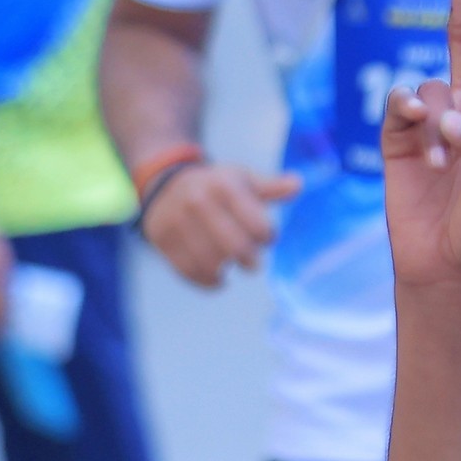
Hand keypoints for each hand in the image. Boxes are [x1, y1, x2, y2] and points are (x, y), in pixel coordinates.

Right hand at [141, 161, 302, 286]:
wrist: (165, 186)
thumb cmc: (215, 186)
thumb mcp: (241, 179)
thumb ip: (270, 187)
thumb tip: (298, 185)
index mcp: (223, 185)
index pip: (256, 223)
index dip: (267, 236)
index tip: (267, 238)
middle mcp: (197, 200)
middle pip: (234, 246)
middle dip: (250, 259)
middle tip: (254, 263)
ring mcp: (177, 221)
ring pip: (210, 262)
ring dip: (225, 270)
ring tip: (230, 265)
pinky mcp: (163, 239)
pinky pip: (188, 270)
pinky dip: (206, 280)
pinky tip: (217, 278)